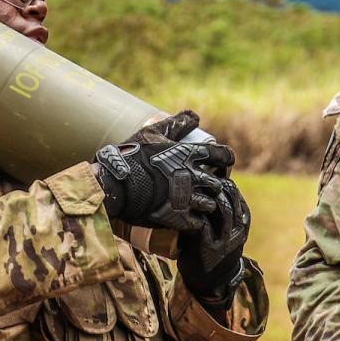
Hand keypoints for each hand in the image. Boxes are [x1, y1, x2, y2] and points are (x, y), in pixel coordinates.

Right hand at [93, 112, 233, 231]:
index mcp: (189, 154)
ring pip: (212, 204)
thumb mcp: (152, 133)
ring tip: (199, 203)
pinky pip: (199, 223)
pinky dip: (197, 222)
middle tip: (209, 185)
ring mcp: (187, 198)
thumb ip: (175, 123)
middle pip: (220, 183)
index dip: (225, 160)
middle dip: (217, 184)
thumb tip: (196, 116)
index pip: (224, 156)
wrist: (114, 185)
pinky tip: (191, 219)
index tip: (220, 163)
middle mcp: (193, 176)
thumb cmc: (131, 156)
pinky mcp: (178, 218)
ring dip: (208, 203)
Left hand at [178, 179, 249, 308]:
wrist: (210, 281)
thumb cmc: (212, 249)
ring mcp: (225, 240)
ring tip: (192, 188)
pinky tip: (185, 206)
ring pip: (223, 210)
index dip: (225, 184)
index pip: (238, 198)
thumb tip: (205, 185)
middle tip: (199, 176)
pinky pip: (204, 225)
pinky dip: (195, 213)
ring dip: (207, 196)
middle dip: (216, 186)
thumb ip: (218, 212)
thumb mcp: (223, 230)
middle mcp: (238, 231)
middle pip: (231, 200)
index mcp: (242, 225)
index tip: (210, 175)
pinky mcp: (210, 248)